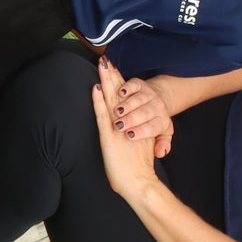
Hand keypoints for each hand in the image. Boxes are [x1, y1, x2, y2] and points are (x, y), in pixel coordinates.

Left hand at [92, 59, 164, 196]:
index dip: (120, 81)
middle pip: (120, 93)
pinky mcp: (108, 137)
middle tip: (106, 59)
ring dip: (106, 82)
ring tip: (101, 66)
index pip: (127, 97)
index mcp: (135, 121)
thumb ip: (141, 131)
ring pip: (112, 100)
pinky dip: (99, 101)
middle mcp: (128, 121)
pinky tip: (96, 89)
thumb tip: (134, 124)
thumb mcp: (145, 143)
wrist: (141, 183)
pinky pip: (102, 116)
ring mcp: (118, 128)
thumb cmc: (139, 167)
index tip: (115, 66)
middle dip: (112, 75)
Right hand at [111, 75, 175, 156]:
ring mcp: (149, 94)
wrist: (162, 98)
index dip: (142, 131)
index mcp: (163, 121)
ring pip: (139, 99)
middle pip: (145, 113)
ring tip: (117, 111)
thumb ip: (162, 144)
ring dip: (127, 105)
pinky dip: (127, 87)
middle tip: (119, 125)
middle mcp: (157, 106)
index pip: (153, 127)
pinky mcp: (141, 84)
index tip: (129, 136)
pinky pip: (134, 85)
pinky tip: (120, 93)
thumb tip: (160, 153)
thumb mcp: (162, 135)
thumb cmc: (156, 122)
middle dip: (132, 119)